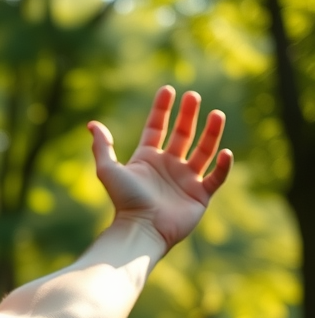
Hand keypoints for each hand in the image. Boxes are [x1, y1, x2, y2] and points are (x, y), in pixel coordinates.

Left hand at [87, 86, 232, 250]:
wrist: (141, 228)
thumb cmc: (125, 200)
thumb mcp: (108, 170)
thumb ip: (102, 147)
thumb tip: (92, 124)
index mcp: (147, 158)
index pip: (157, 128)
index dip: (162, 109)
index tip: (168, 90)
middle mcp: (168, 166)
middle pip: (182, 135)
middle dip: (188, 115)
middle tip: (193, 96)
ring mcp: (186, 180)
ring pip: (204, 151)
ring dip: (211, 133)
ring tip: (217, 114)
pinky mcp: (200, 196)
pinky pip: (217, 177)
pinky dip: (223, 166)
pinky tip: (225, 152)